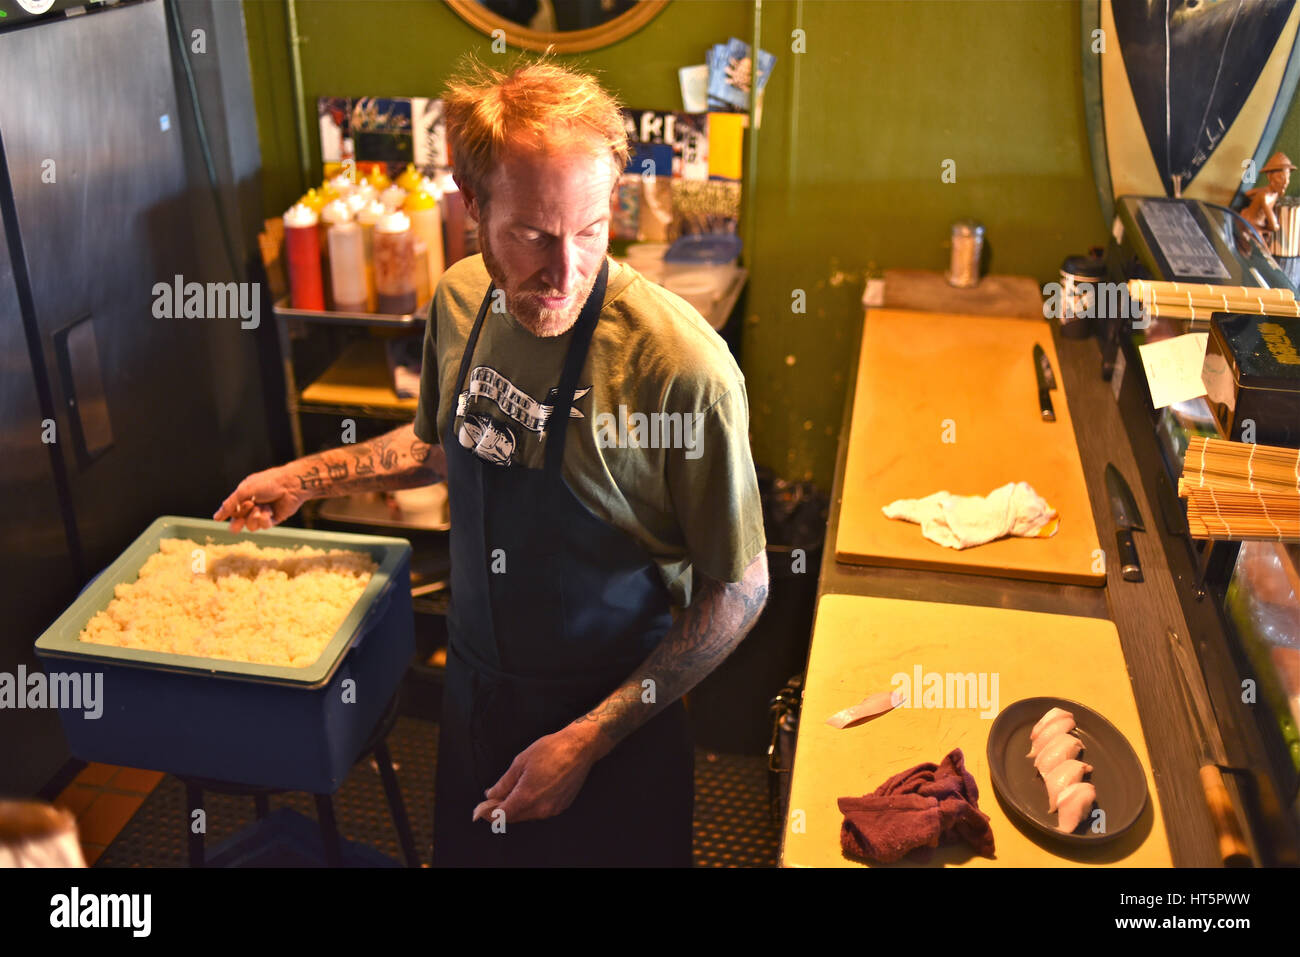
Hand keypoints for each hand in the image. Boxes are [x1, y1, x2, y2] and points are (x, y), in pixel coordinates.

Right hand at [212, 465, 305, 532]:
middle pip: (238, 522)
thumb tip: (215, 518)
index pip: (231, 512)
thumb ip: (229, 504)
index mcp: (243, 497)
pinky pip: (263, 526)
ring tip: (263, 507)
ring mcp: (262, 513)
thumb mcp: (244, 491)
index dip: (232, 514)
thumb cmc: (267, 483)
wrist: (291, 485)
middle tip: (244, 516)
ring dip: (254, 517)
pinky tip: (270, 511)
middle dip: (239, 521)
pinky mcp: (273, 519)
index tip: (234, 510)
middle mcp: (252, 506)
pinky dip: (265, 519)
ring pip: (251, 526)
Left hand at [471, 725, 602, 825]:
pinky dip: (532, 805)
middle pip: (514, 817)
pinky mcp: (562, 806)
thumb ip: (504, 783)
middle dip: (501, 810)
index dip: (488, 814)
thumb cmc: (550, 750)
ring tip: (513, 790)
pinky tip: (531, 790)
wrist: (580, 747)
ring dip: (517, 807)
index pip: (501, 815)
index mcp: (526, 797)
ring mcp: (553, 809)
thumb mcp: (520, 762)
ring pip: (527, 815)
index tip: (479, 810)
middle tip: (493, 797)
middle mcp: (540, 808)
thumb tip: (490, 795)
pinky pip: (541, 811)